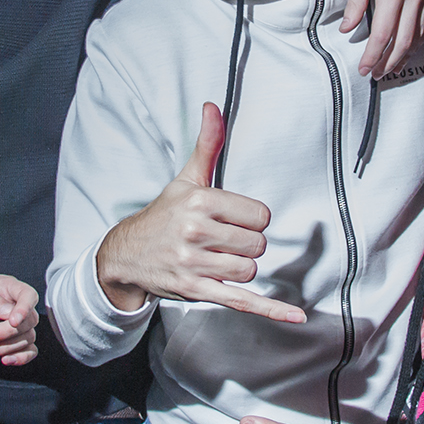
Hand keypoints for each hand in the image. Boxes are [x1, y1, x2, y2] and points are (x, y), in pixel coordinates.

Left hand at [0, 276, 40, 364]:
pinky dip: (21, 357)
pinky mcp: (9, 342)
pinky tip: (6, 360)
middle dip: (8, 333)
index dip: (25, 309)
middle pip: (29, 321)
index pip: (28, 295)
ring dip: (6, 347)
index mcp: (6, 287)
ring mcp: (12, 325)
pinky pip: (29, 351)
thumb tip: (9, 311)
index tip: (12, 321)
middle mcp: (13, 305)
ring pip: (27, 338)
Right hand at [94, 103, 302, 322]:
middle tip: (222, 241)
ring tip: (218, 260)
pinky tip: (296, 318)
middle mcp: (195, 232)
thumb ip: (207, 145)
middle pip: (257, 244)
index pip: (258, 215)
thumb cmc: (164, 215)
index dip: (250, 219)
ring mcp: (194, 264)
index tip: (231, 220)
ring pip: (250, 270)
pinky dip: (271, 311)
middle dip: (246, 245)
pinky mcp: (195, 291)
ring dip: (241, 268)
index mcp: (199, 202)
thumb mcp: (186, 179)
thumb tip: (214, 106)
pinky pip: (242, 301)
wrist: (126, 254)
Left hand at [346, 0, 423, 78]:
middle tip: (375, 74)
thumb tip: (347, 29)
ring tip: (388, 68)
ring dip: (403, 56)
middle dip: (388, 62)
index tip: (364, 68)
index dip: (372, 55)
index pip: (383, 33)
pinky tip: (406, 50)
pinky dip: (417, 42)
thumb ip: (355, 4)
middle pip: (403, 40)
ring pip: (418, 36)